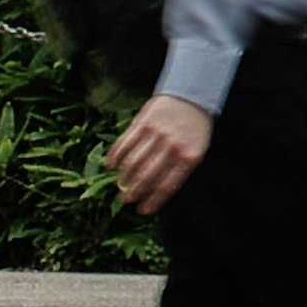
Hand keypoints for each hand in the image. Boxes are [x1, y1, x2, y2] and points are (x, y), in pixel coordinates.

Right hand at [109, 93, 210, 214]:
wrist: (191, 96)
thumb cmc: (193, 129)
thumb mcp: (196, 151)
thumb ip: (179, 170)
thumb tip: (156, 194)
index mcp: (188, 158)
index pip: (167, 186)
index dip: (153, 201)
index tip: (142, 210)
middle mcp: (172, 147)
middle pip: (148, 176)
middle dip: (134, 192)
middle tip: (125, 201)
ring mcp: (156, 133)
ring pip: (134, 162)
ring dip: (124, 177)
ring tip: (118, 187)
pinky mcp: (144, 121)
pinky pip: (126, 142)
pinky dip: (116, 155)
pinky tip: (110, 165)